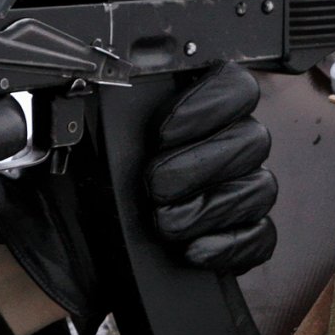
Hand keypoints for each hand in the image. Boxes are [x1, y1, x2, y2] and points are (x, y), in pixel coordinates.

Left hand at [0, 64, 278, 329]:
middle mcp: (228, 144)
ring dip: (211, 206)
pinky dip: (229, 245)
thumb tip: (81, 95)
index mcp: (195, 108)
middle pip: (252, 139)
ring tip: (165, 221)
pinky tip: (193, 249)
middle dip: (201, 163)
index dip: (210, 102)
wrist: (74, 248)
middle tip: (155, 184)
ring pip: (259, 188)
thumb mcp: (74, 143)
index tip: (163, 132)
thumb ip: (87, 112)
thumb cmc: (79, 188)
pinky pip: (260, 238)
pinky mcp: (244, 238)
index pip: (236, 85)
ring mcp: (242, 191)